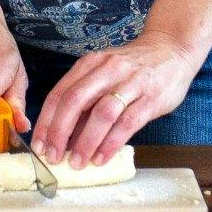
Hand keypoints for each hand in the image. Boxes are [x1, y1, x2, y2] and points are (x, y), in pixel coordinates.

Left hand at [31, 33, 201, 168]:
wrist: (172, 49)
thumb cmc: (134, 67)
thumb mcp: (104, 72)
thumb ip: (87, 98)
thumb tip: (64, 134)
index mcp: (90, 63)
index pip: (60, 93)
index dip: (46, 121)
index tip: (38, 144)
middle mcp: (107, 69)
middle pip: (75, 101)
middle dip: (59, 132)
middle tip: (52, 156)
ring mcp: (131, 82)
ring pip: (101, 113)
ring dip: (85, 141)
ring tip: (77, 162)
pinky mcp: (151, 98)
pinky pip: (127, 123)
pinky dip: (111, 143)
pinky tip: (101, 157)